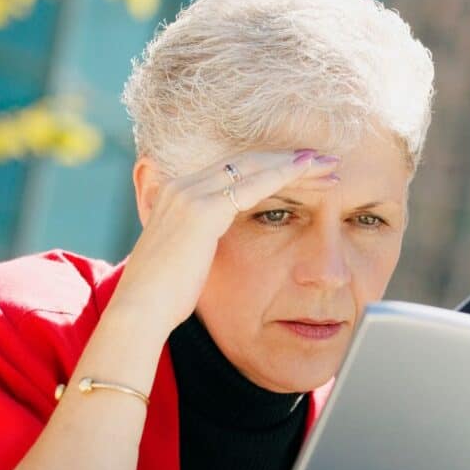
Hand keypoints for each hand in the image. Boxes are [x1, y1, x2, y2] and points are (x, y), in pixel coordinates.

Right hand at [112, 149, 337, 334]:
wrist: (141, 310)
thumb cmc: (165, 295)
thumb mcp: (187, 259)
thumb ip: (202, 241)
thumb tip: (214, 247)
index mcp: (177, 194)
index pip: (233, 171)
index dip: (271, 167)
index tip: (304, 170)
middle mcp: (181, 185)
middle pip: (247, 162)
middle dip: (288, 160)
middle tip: (325, 160)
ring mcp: (190, 194)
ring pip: (255, 167)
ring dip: (295, 165)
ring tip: (329, 165)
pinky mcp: (202, 211)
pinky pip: (253, 185)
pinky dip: (284, 176)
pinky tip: (308, 174)